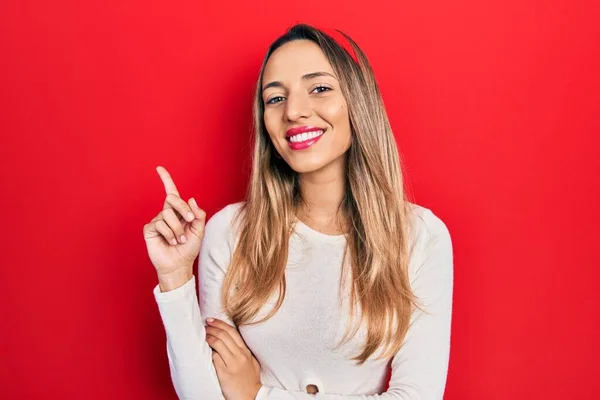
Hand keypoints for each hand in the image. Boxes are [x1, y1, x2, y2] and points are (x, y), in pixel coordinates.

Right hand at [143, 166, 206, 289]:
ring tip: (179, 240)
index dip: (166, 179)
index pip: (172, 192)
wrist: (179, 265)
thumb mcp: (199, 230)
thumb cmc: (188, 248)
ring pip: (167, 213)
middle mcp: (166, 213)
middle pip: (172, 198)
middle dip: (182, 208)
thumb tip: (190, 199)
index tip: (159, 168)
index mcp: (178, 211)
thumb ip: (198, 214)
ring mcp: (157, 221)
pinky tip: (170, 242)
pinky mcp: (149, 229)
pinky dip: (169, 234)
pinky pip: (159, 223)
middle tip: (189, 220)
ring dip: (177, 228)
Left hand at [206, 318, 261, 399]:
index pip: (232, 332)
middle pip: (224, 335)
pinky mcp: (225, 373)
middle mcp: (240, 355)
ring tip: (203, 335)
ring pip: (218, 344)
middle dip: (213, 327)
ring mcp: (232, 364)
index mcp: (246, 352)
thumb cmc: (250, 381)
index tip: (212, 321)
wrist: (251, 397)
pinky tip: (205, 349)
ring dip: (209, 337)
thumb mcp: (252, 363)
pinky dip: (210, 352)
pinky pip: (215, 358)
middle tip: (205, 324)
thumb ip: (243, 352)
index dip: (221, 324)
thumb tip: (232, 343)